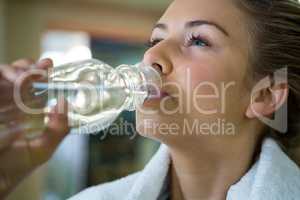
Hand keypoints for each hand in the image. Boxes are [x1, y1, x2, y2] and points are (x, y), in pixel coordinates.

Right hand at [0, 58, 68, 197]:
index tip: (52, 67)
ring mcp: (1, 99)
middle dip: (33, 67)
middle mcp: (16, 101)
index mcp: (33, 109)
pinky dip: (2, 76)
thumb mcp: (43, 149)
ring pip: (7, 74)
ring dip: (18, 70)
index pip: (41, 86)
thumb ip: (58, 130)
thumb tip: (64, 103)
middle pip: (25, 74)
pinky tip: (12, 79)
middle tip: (42, 67)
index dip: (48, 75)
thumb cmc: (18, 164)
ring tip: (25, 76)